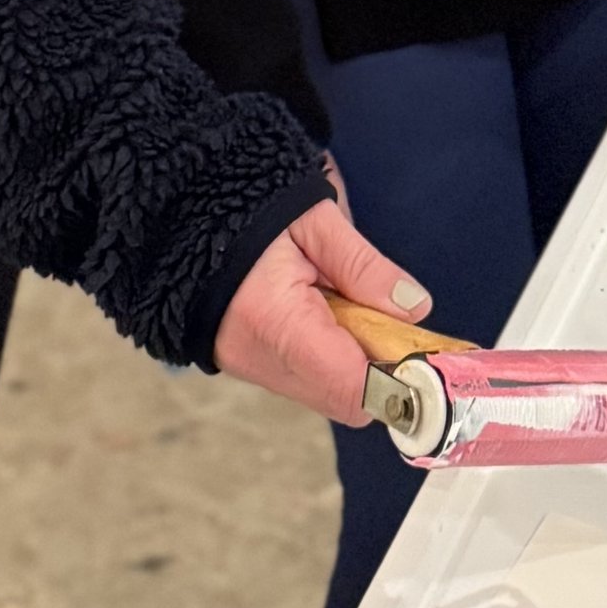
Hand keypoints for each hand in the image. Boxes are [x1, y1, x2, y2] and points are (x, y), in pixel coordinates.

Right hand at [215, 197, 430, 426]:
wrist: (182, 211)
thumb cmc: (246, 207)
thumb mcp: (313, 221)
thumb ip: (364, 267)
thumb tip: (414, 309)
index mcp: (275, 322)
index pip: (352, 387)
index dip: (397, 379)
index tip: (424, 354)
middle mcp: (259, 360)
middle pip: (346, 400)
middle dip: (379, 369)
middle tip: (383, 317)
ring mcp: (250, 368)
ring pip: (327, 393)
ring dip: (354, 362)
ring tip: (344, 304)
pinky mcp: (248, 365)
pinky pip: (305, 379)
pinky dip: (329, 357)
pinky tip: (322, 312)